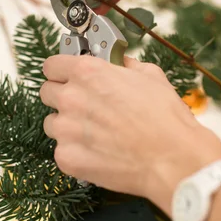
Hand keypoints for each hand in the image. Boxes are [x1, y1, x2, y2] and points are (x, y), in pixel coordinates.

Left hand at [40, 55, 220, 213]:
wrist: (173, 158)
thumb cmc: (165, 117)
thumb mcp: (150, 75)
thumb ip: (125, 64)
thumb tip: (119, 61)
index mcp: (87, 73)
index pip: (51, 65)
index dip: (60, 70)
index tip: (67, 76)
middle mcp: (71, 98)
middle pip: (46, 92)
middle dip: (62, 96)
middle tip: (84, 105)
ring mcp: (66, 130)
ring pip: (52, 123)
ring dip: (67, 125)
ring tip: (94, 132)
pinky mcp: (67, 157)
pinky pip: (61, 150)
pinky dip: (75, 151)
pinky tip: (98, 151)